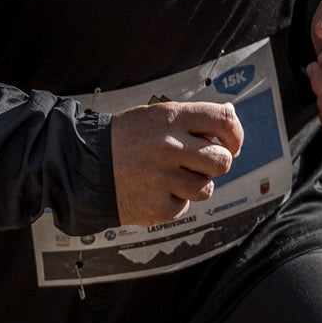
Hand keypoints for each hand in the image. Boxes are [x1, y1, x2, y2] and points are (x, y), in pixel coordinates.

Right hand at [110, 99, 243, 226]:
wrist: (86, 165)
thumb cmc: (126, 139)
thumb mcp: (156, 115)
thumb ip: (193, 118)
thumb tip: (230, 119)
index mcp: (171, 118)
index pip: (223, 120)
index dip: (235, 135)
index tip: (231, 144)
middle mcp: (169, 146)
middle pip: (222, 161)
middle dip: (215, 164)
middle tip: (199, 164)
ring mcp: (163, 178)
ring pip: (206, 188)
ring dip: (193, 185)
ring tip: (171, 177)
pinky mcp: (158, 206)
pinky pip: (184, 207)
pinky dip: (173, 201)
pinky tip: (155, 189)